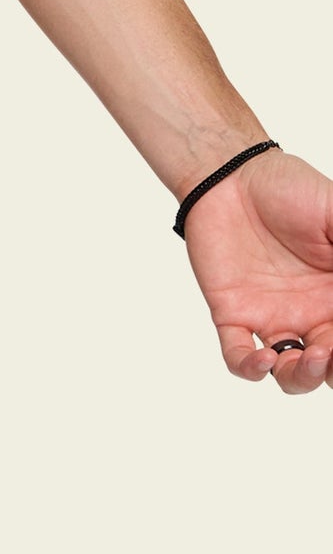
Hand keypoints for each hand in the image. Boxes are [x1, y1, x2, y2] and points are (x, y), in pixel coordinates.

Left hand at [184, 149, 332, 392]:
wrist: (231, 174)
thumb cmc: (289, 188)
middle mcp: (313, 316)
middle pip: (332, 367)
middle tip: (332, 351)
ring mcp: (273, 318)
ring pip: (292, 374)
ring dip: (304, 378)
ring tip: (311, 358)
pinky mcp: (233, 313)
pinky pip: (238, 356)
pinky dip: (251, 368)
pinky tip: (262, 357)